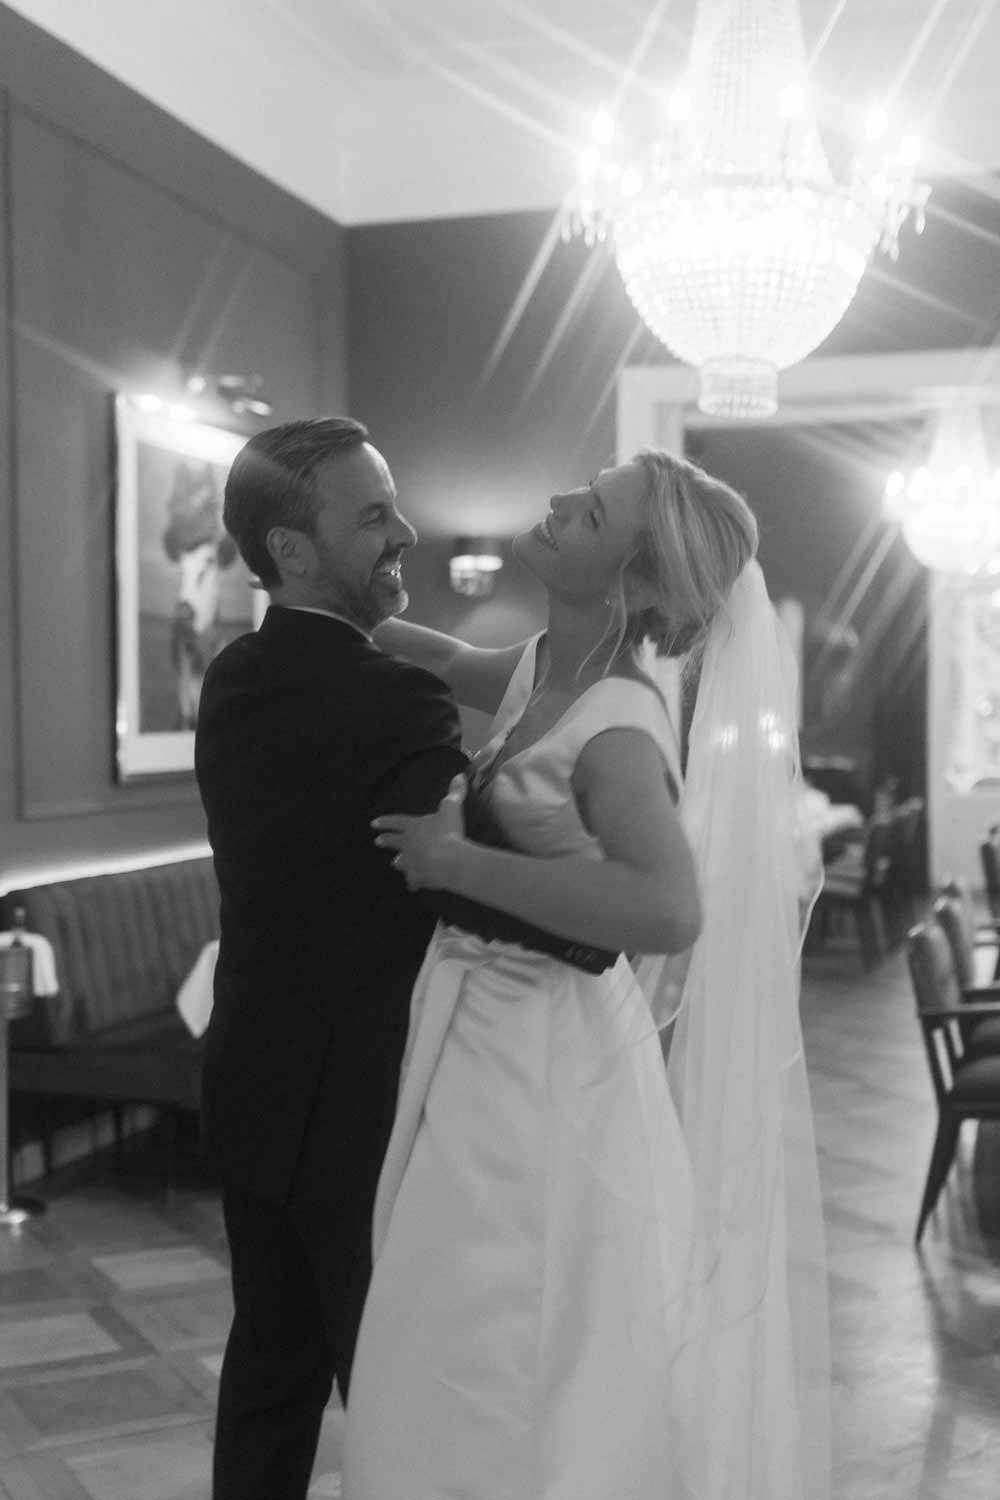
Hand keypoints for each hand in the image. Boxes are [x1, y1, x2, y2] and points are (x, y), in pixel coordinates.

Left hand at [372, 775, 466, 890]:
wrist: (448, 860)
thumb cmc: (448, 831)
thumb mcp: (452, 808)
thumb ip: (454, 793)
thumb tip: (459, 775)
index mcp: (412, 827)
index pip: (395, 822)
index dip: (385, 822)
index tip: (372, 824)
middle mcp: (408, 845)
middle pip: (394, 842)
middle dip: (386, 841)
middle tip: (376, 842)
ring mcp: (412, 863)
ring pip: (401, 862)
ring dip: (399, 862)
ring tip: (395, 863)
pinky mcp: (419, 878)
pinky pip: (414, 881)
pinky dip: (413, 882)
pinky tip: (413, 886)